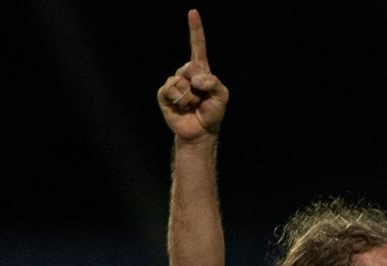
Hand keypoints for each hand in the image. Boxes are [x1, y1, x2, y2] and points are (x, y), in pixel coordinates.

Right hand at [157, 9, 228, 140]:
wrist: (201, 131)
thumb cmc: (212, 113)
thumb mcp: (222, 96)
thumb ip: (214, 83)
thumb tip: (195, 78)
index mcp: (200, 70)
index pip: (197, 46)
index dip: (195, 29)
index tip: (193, 12)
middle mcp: (186, 73)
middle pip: (190, 67)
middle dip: (198, 85)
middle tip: (201, 98)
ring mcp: (174, 82)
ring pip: (180, 81)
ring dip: (190, 97)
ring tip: (192, 104)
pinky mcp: (164, 94)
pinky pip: (171, 90)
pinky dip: (180, 100)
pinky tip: (182, 107)